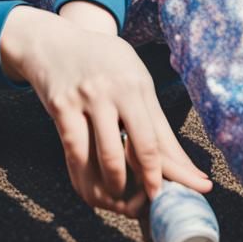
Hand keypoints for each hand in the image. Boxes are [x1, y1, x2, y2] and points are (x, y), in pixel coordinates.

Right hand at [0, 6, 210, 215]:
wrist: (50, 41)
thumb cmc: (100, 63)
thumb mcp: (132, 79)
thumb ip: (154, 120)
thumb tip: (185, 168)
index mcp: (136, 83)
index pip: (161, 136)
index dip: (176, 171)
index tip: (192, 191)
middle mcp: (114, 89)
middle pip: (141, 148)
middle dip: (150, 182)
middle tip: (152, 199)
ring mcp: (86, 98)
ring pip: (109, 158)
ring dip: (118, 187)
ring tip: (121, 198)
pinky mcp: (61, 107)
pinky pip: (76, 154)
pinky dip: (85, 180)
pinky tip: (91, 190)